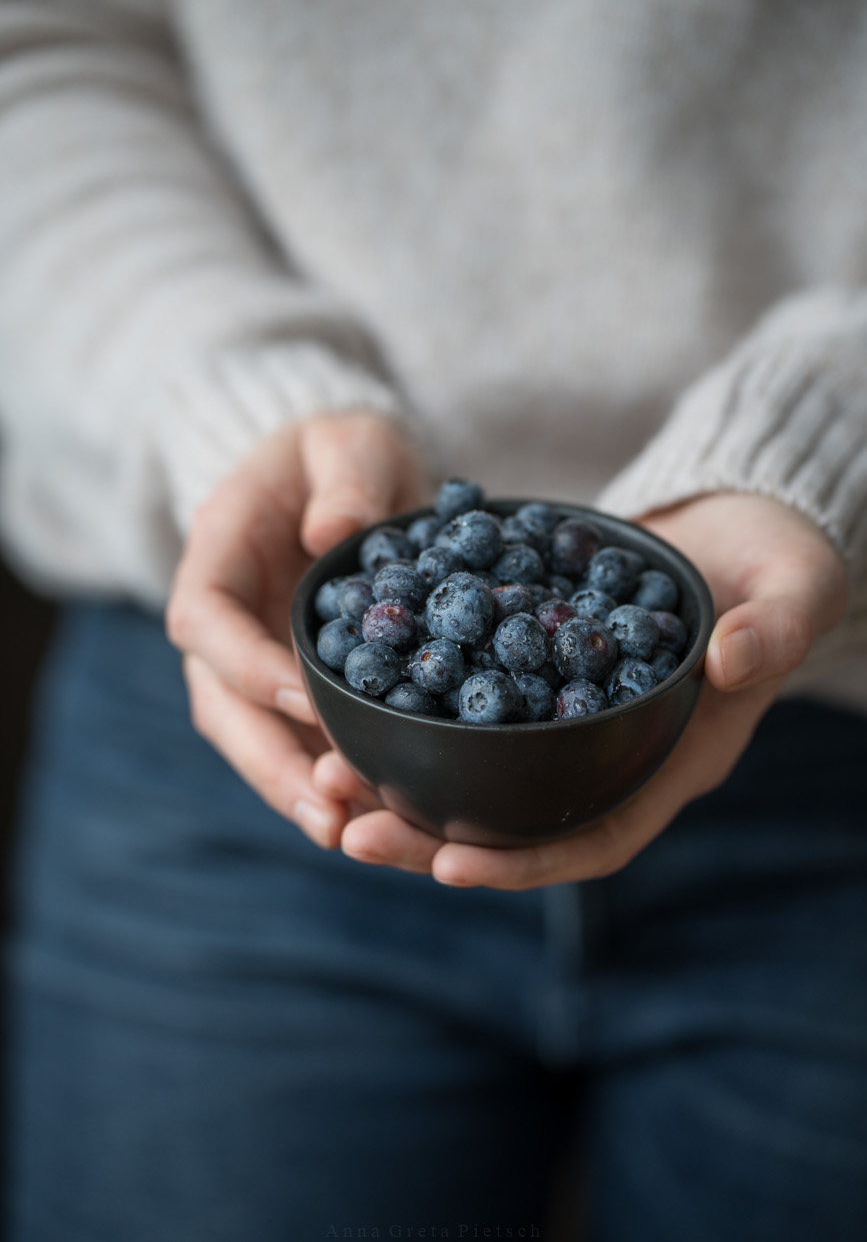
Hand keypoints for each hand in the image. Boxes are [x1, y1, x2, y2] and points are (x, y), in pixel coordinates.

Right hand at [166, 412, 424, 846]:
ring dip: (292, 785)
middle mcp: (223, 614)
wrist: (343, 472)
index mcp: (219, 550)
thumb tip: (331, 533)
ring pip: (251, 733)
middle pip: (220, 701)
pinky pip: (296, 735)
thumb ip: (347, 478)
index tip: (304, 695)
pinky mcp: (289, 681)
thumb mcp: (352, 440)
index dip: (244, 662)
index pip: (205, 617)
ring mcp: (251, 653)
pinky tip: (369, 812)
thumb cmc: (342, 448)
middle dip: (267, 759)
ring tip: (346, 833)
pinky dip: (324, 773)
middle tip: (327, 811)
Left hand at [330, 493, 847, 887]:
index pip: (596, 836)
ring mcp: (566, 713)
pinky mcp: (533, 668)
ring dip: (403, 781)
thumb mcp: (793, 585)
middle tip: (348, 831)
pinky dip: (410, 707)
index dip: (527, 861)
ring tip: (323, 772)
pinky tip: (350, 697)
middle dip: (430, 838)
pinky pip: (465, 701)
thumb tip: (731, 661)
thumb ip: (773, 628)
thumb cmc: (779, 561)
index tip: (450, 866)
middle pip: (515, 819)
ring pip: (476, 770)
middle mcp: (608, 751)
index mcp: (670, 757)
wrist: (739, 522)